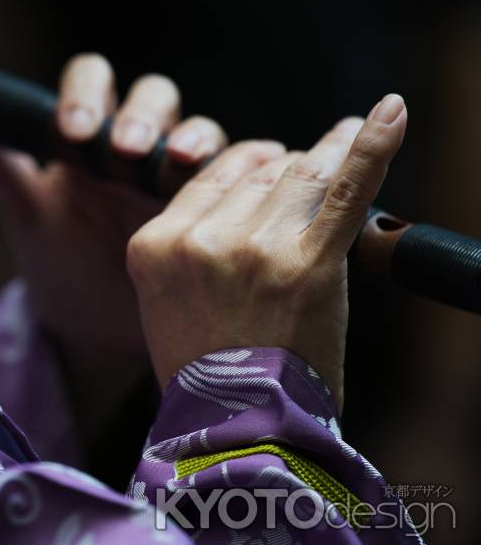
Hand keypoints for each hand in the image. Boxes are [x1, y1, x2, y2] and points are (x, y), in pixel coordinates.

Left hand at [0, 54, 226, 439]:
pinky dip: (249, 167)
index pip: (94, 83)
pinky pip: (242, 174)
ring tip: (178, 166)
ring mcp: (178, 175)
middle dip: (144, 116)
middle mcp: (136, 147)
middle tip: (126, 151)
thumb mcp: (25, 213)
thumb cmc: (57, 265)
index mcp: (89, 138)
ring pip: (200, 131)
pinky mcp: (216, 206)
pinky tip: (249, 179)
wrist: (97, 331)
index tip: (71, 133)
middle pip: (155, 99)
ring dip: (194, 138)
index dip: (86, 95)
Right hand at [126, 94, 408, 408]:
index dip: (248, 169)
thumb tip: (255, 178)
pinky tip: (390, 112)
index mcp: (154, 244)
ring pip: (297, 174)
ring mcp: (251, 247)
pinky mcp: (306, 262)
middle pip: (255, 171)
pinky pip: (344, 188)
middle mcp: (197, 239)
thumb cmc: (209, 370)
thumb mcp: (168, 299)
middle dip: (287, 170)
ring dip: (328, 152)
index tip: (271, 167)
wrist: (238, 431)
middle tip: (311, 167)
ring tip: (351, 132)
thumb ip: (194, 241)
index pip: (209, 177)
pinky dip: (372, 145)